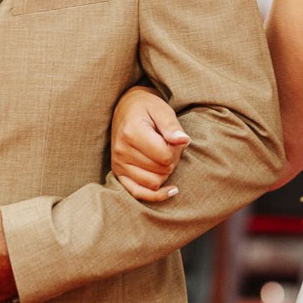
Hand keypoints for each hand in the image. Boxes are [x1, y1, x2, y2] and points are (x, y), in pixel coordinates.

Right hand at [111, 85, 189, 201]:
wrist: (126, 109)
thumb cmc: (147, 108)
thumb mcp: (161, 109)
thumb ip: (172, 126)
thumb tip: (184, 141)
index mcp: (131, 133)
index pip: (165, 156)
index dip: (176, 149)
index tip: (175, 138)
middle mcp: (121, 151)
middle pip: (161, 170)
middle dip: (172, 159)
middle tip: (170, 144)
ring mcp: (118, 164)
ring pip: (154, 184)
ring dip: (165, 172)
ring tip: (163, 155)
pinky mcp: (119, 174)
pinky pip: (139, 193)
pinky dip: (156, 195)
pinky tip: (171, 190)